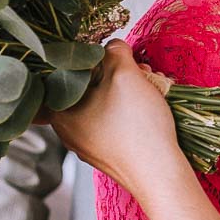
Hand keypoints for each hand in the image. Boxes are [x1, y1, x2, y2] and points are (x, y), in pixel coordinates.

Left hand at [42, 41, 179, 195]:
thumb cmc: (137, 127)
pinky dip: (128, 109)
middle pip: (86, 87)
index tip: (109, 54)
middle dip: (112, 72)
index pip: (64, 71)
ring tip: (147, 84)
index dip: (89, 56)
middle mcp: (67, 131)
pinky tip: (147, 105)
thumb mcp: (125, 75)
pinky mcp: (106, 153)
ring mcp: (86, 145)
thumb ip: (115, 51)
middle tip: (136, 68)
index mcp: (59, 112)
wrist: (160, 174)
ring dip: (124, 89)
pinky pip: (112, 121)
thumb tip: (112, 45)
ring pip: (102, 103)